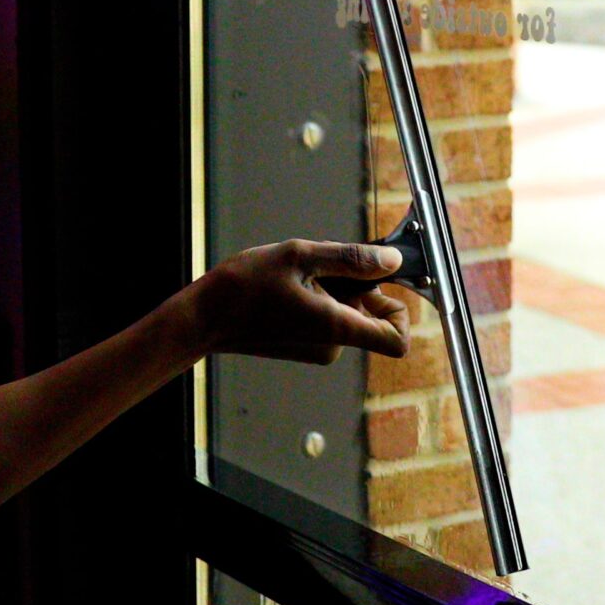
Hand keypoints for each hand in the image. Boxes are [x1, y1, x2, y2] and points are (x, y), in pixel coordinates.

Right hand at [189, 239, 411, 365]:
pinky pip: (329, 318)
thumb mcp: (300, 256)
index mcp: (337, 327)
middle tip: (319, 265)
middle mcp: (333, 345)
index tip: (383, 282)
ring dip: (332, 287)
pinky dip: (319, 297)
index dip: (401, 310)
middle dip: (356, 283)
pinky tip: (289, 286)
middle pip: (372, 315)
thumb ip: (351, 259)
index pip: (397, 340)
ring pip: (348, 311)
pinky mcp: (306, 347)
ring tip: (296, 275)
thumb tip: (391, 261)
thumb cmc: (243, 288)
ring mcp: (319, 349)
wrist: (204, 318)